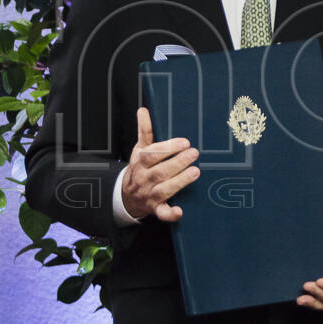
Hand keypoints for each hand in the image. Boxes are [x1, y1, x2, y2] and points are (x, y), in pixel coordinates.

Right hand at [121, 107, 199, 221]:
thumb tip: (143, 110)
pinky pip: (162, 213)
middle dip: (178, 162)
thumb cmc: (139, 168)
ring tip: (195, 172)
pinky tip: (180, 211)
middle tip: (194, 153)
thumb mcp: (139, 149)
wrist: (126, 196)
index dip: (168, 148)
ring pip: (163, 190)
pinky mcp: (155, 208)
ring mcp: (149, 194)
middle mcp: (144, 178)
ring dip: (179, 182)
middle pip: (160, 171)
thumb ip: (144, 131)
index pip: (152, 154)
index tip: (185, 142)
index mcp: (140, 162)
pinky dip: (170, 213)